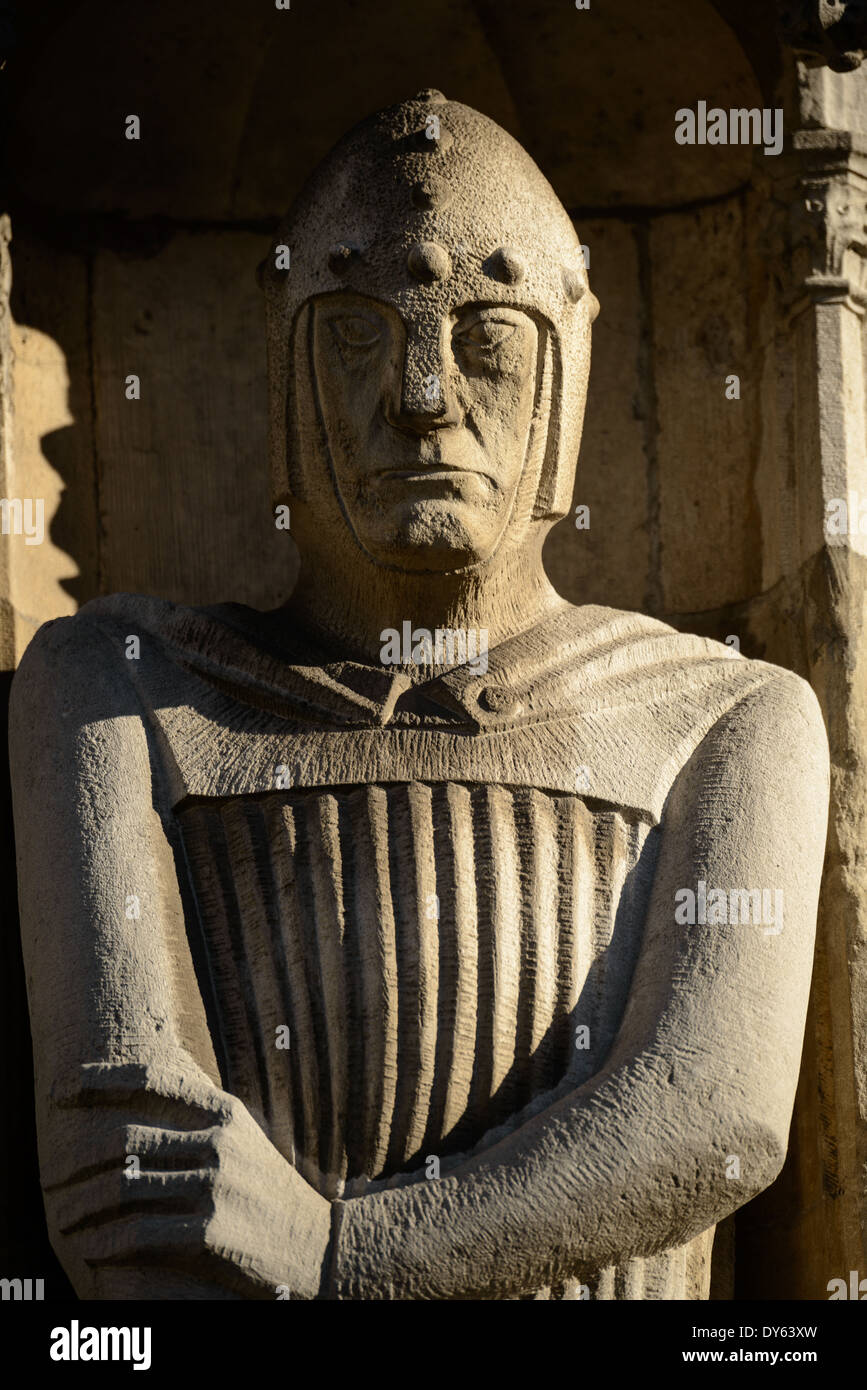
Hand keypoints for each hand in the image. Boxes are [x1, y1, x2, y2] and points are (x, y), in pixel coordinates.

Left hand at [43, 1057, 331, 1299]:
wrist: (316, 1246)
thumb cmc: (267, 1191)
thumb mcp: (242, 1139)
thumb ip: (199, 1117)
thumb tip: (140, 1092)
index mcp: (224, 1111)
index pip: (150, 1079)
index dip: (98, 1080)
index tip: (59, 1091)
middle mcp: (219, 1141)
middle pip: (125, 1136)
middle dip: (75, 1159)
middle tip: (50, 1177)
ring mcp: (216, 1184)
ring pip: (124, 1185)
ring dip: (81, 1205)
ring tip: (62, 1217)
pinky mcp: (210, 1231)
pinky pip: (138, 1232)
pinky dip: (104, 1241)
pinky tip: (89, 1247)